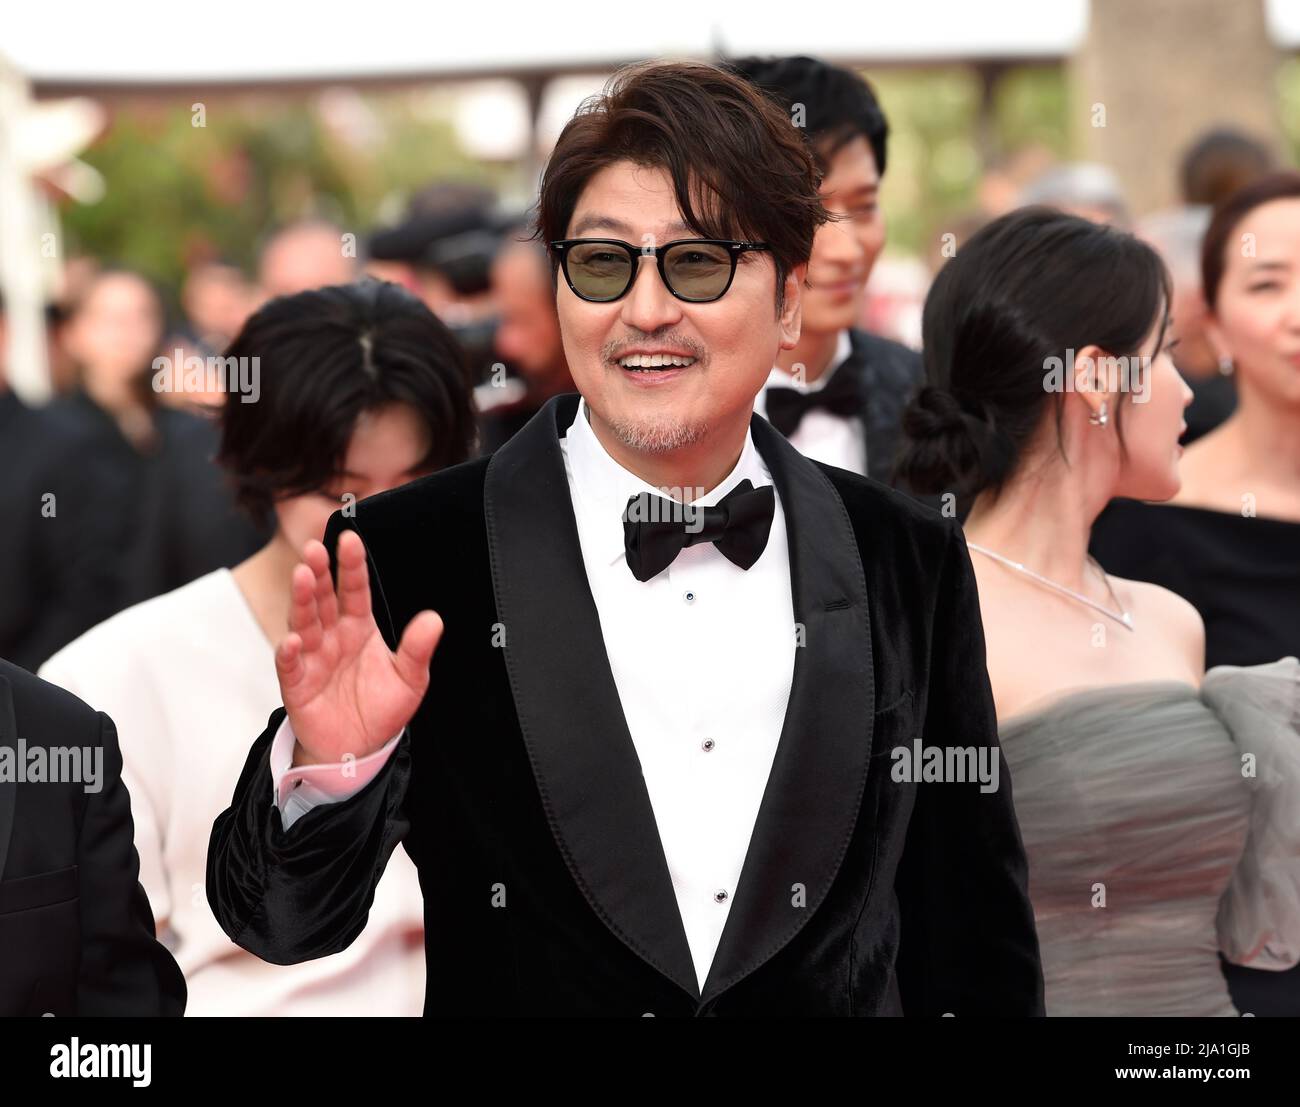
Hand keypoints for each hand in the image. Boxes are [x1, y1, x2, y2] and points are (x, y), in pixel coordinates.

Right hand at [275, 529, 441, 765]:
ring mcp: (312, 657)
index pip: (354, 590)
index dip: (352, 566)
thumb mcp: (410, 678)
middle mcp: (332, 636)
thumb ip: (418, 649)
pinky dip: (290, 652)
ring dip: (302, 600)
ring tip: (302, 577)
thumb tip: (434, 619)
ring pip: (304, 622)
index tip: (351, 539)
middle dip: (318, 573)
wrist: (359, 748)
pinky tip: (294, 640)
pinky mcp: (297, 683)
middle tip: (315, 549)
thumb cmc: (381, 708)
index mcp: (359, 627)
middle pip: (323, 599)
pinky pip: (291, 664)